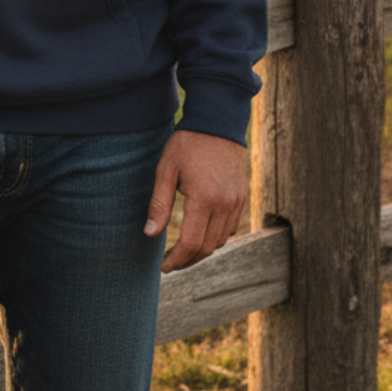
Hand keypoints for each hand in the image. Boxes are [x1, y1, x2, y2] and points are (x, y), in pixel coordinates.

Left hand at [144, 128, 247, 272]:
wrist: (217, 124)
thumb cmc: (187, 144)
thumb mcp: (166, 169)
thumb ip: (159, 203)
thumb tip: (149, 234)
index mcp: (204, 199)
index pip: (191, 242)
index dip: (176, 259)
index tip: (163, 266)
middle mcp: (225, 205)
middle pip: (207, 247)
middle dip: (187, 260)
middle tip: (170, 263)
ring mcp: (236, 202)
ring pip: (220, 240)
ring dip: (201, 250)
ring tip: (182, 251)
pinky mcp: (242, 198)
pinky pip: (230, 228)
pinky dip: (215, 237)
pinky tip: (199, 233)